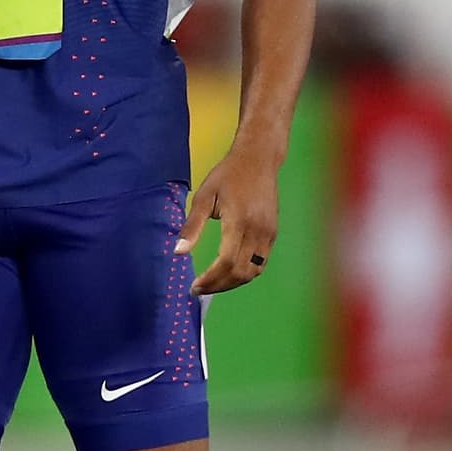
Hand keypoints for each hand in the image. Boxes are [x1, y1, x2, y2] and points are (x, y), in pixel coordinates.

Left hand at [176, 149, 278, 294]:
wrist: (258, 160)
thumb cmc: (227, 175)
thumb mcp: (204, 197)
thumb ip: (192, 227)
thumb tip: (178, 253)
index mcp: (239, 221)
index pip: (227, 262)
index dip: (211, 279)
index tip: (194, 287)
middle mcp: (258, 231)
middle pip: (241, 272)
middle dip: (219, 286)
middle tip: (199, 290)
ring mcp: (269, 233)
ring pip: (253, 271)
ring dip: (232, 283)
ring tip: (212, 285)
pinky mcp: (273, 233)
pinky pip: (261, 263)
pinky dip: (245, 273)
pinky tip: (228, 273)